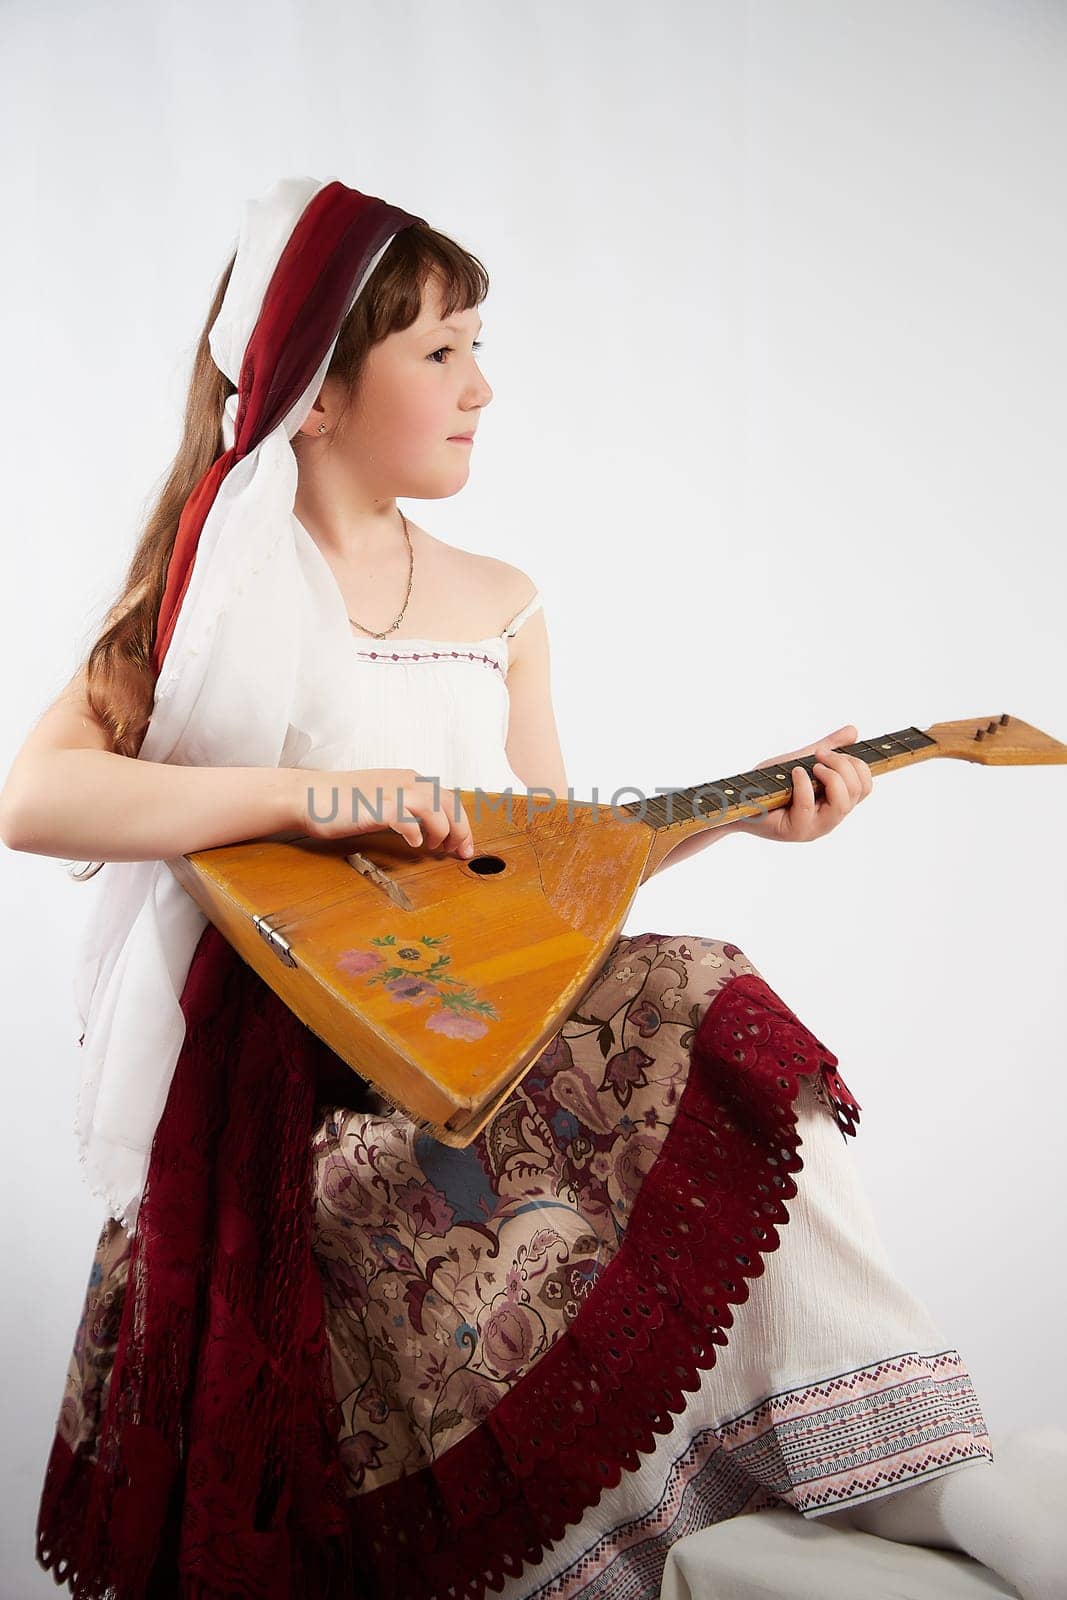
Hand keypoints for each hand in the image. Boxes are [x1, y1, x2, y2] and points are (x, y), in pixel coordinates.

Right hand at [297, 767, 474, 857]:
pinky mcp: (375, 808)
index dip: (462, 823)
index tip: (464, 845)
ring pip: (434, 809)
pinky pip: (406, 819)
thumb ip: (408, 809)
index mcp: (409, 780)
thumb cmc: (344, 802)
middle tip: (459, 852)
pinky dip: (415, 833)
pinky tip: (414, 844)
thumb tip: (432, 831)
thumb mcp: (385, 799)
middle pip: (449, 803)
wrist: (308, 795)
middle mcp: (405, 783)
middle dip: (460, 831)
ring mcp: (390, 793)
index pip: (450, 798)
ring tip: (433, 848)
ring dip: (441, 832)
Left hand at [736, 724, 872, 843]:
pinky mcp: (795, 831)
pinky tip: (794, 773)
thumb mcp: (803, 760)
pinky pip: (809, 806)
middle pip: (858, 791)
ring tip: (811, 766)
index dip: (856, 765)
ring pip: (842, 803)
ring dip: (830, 775)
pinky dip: (804, 783)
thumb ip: (829, 748)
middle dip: (842, 765)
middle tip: (819, 756)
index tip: (829, 752)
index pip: (865, 787)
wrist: (740, 799)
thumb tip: (853, 731)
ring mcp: (814, 827)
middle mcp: (830, 818)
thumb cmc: (770, 783)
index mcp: (835, 803)